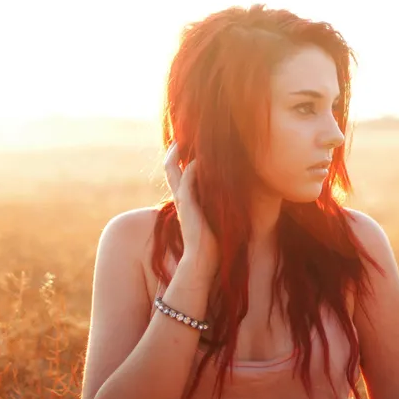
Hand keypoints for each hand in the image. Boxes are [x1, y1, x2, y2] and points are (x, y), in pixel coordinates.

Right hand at [163, 141, 218, 282]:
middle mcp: (180, 199)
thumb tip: (229, 198)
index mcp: (185, 202)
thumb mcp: (212, 219)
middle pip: (169, 169)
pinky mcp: (187, 206)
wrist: (202, 262)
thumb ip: (214, 207)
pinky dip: (192, 168)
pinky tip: (201, 158)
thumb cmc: (211, 245)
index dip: (178, 160)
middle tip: (179, 136)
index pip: (177, 176)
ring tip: (185, 139)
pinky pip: (187, 180)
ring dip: (179, 154)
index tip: (186, 146)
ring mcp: (182, 202)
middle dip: (173, 152)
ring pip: (173, 171)